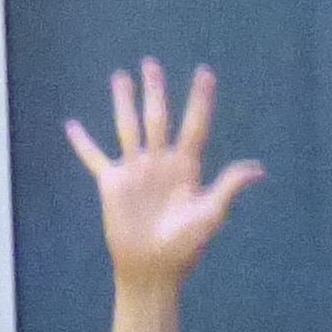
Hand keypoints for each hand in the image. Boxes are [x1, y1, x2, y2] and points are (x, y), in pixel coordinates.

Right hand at [66, 59, 265, 292]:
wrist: (153, 268)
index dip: (200, 99)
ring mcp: (136, 171)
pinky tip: (72, 126)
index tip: (204, 72)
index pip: (195, 125)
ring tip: (120, 77)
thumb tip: (259, 171)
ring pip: (128, 127)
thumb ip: (229, 188)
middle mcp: (160, 162)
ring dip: (124, 103)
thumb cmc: (185, 246)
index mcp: (187, 167)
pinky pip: (95, 158)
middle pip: (158, 117)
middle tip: (151, 64)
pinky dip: (83, 143)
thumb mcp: (210, 215)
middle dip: (155, 90)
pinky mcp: (112, 184)